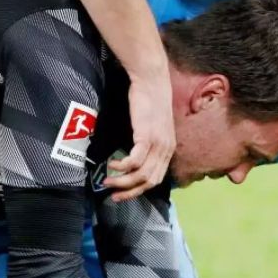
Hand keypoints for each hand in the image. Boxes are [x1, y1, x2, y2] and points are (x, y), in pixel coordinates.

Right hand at [103, 75, 174, 201]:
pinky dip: (122, 166)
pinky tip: (112, 164)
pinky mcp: (146, 136)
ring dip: (122, 181)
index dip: (139, 190)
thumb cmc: (149, 101)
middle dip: (130, 192)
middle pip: (149, 182)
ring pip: (141, 174)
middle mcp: (166, 149)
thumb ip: (148, 143)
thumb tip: (135, 157)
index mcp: (169, 149)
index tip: (123, 194)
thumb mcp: (153, 127)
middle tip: (113, 195)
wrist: (152, 81)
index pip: (156, 180)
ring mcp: (157, 144)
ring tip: (108, 180)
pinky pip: (134, 160)